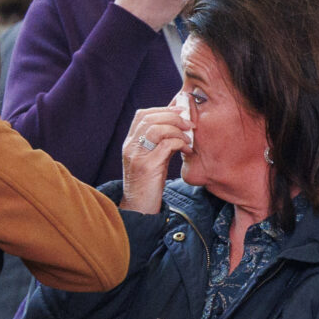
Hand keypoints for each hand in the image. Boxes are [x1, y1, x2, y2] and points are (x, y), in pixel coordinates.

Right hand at [120, 100, 191, 214]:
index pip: (142, 115)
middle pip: (150, 118)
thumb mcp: (152, 159)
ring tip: (188, 136)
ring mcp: (137, 156)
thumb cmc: (148, 184)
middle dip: (172, 116)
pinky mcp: (147, 167)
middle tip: (189, 123)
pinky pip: (166, 145)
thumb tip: (178, 127)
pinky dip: (179, 142)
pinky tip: (187, 149)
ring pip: (156, 128)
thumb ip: (160, 143)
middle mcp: (130, 147)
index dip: (162, 109)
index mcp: (130, 143)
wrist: (139, 208)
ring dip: (176, 128)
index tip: (180, 111)